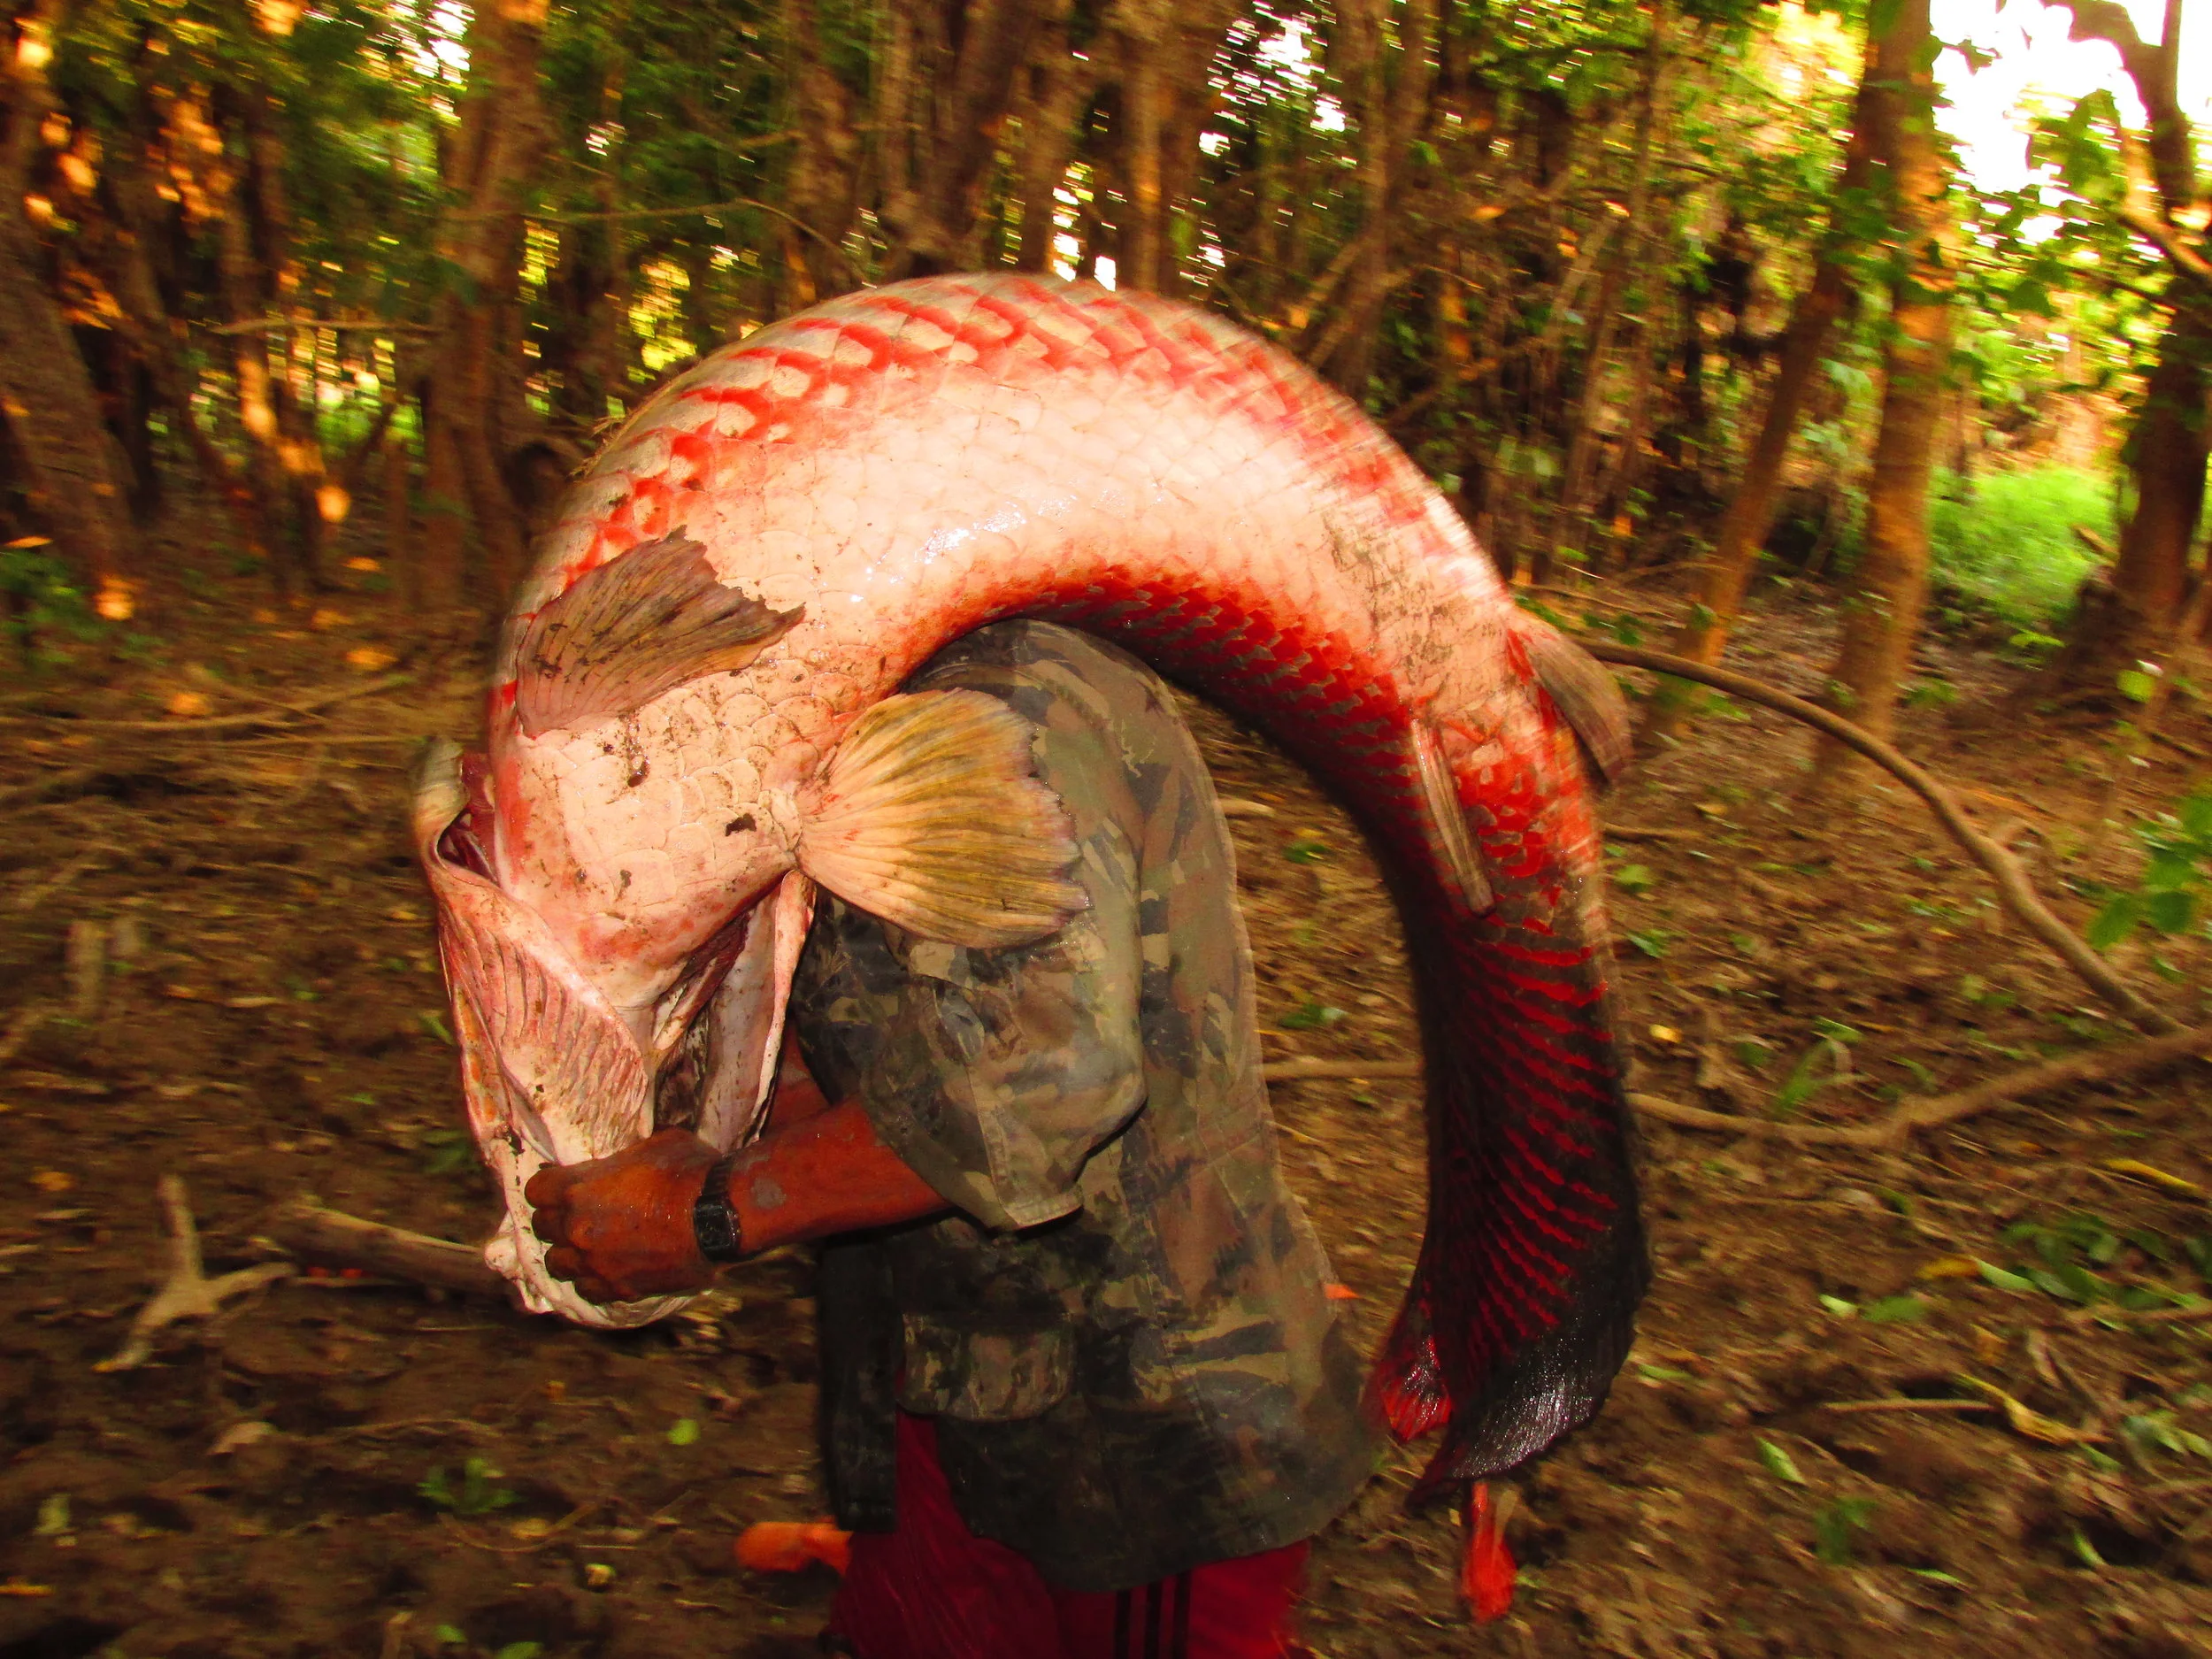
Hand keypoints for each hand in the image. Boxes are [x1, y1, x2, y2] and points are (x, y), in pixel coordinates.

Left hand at [524, 1128, 721, 1303]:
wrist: (723, 1215)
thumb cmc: (691, 1171)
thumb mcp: (654, 1145)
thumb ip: (623, 1159)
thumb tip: (621, 1164)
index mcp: (578, 1189)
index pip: (535, 1190)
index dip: (550, 1186)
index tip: (562, 1184)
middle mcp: (577, 1230)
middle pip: (542, 1228)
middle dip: (557, 1219)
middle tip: (579, 1213)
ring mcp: (596, 1263)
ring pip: (558, 1264)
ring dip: (569, 1253)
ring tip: (588, 1246)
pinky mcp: (619, 1288)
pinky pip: (588, 1291)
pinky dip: (593, 1280)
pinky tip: (607, 1269)